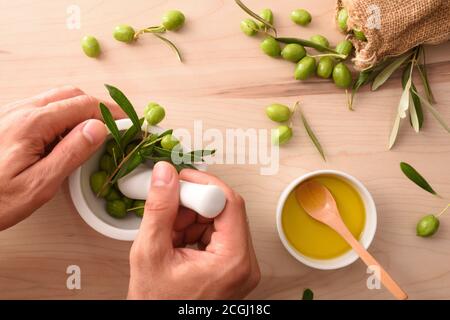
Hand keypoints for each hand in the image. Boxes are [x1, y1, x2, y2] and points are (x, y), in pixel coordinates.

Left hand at [0, 86, 120, 229]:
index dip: (111, 113)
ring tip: (95, 132)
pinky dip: (64, 114)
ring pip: (57, 97)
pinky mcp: (7, 120)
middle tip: (116, 126)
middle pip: (71, 94)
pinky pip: (43, 106)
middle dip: (98, 107)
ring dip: (81, 109)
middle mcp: (21, 110)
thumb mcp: (39, 184)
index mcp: (32, 124)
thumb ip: (71, 153)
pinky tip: (67, 135)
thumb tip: (99, 128)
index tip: (128, 124)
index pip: (83, 105)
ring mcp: (12, 112)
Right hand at [128, 162, 259, 299]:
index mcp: (233, 261)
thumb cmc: (158, 304)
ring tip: (169, 236)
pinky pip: (217, 234)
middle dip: (193, 205)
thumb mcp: (150, 253)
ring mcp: (240, 266)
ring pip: (219, 220)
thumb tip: (165, 175)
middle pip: (226, 210)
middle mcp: (244, 263)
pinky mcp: (232, 266)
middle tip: (167, 211)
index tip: (180, 181)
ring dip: (191, 218)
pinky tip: (176, 243)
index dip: (203, 185)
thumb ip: (159, 209)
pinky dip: (194, 230)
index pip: (229, 203)